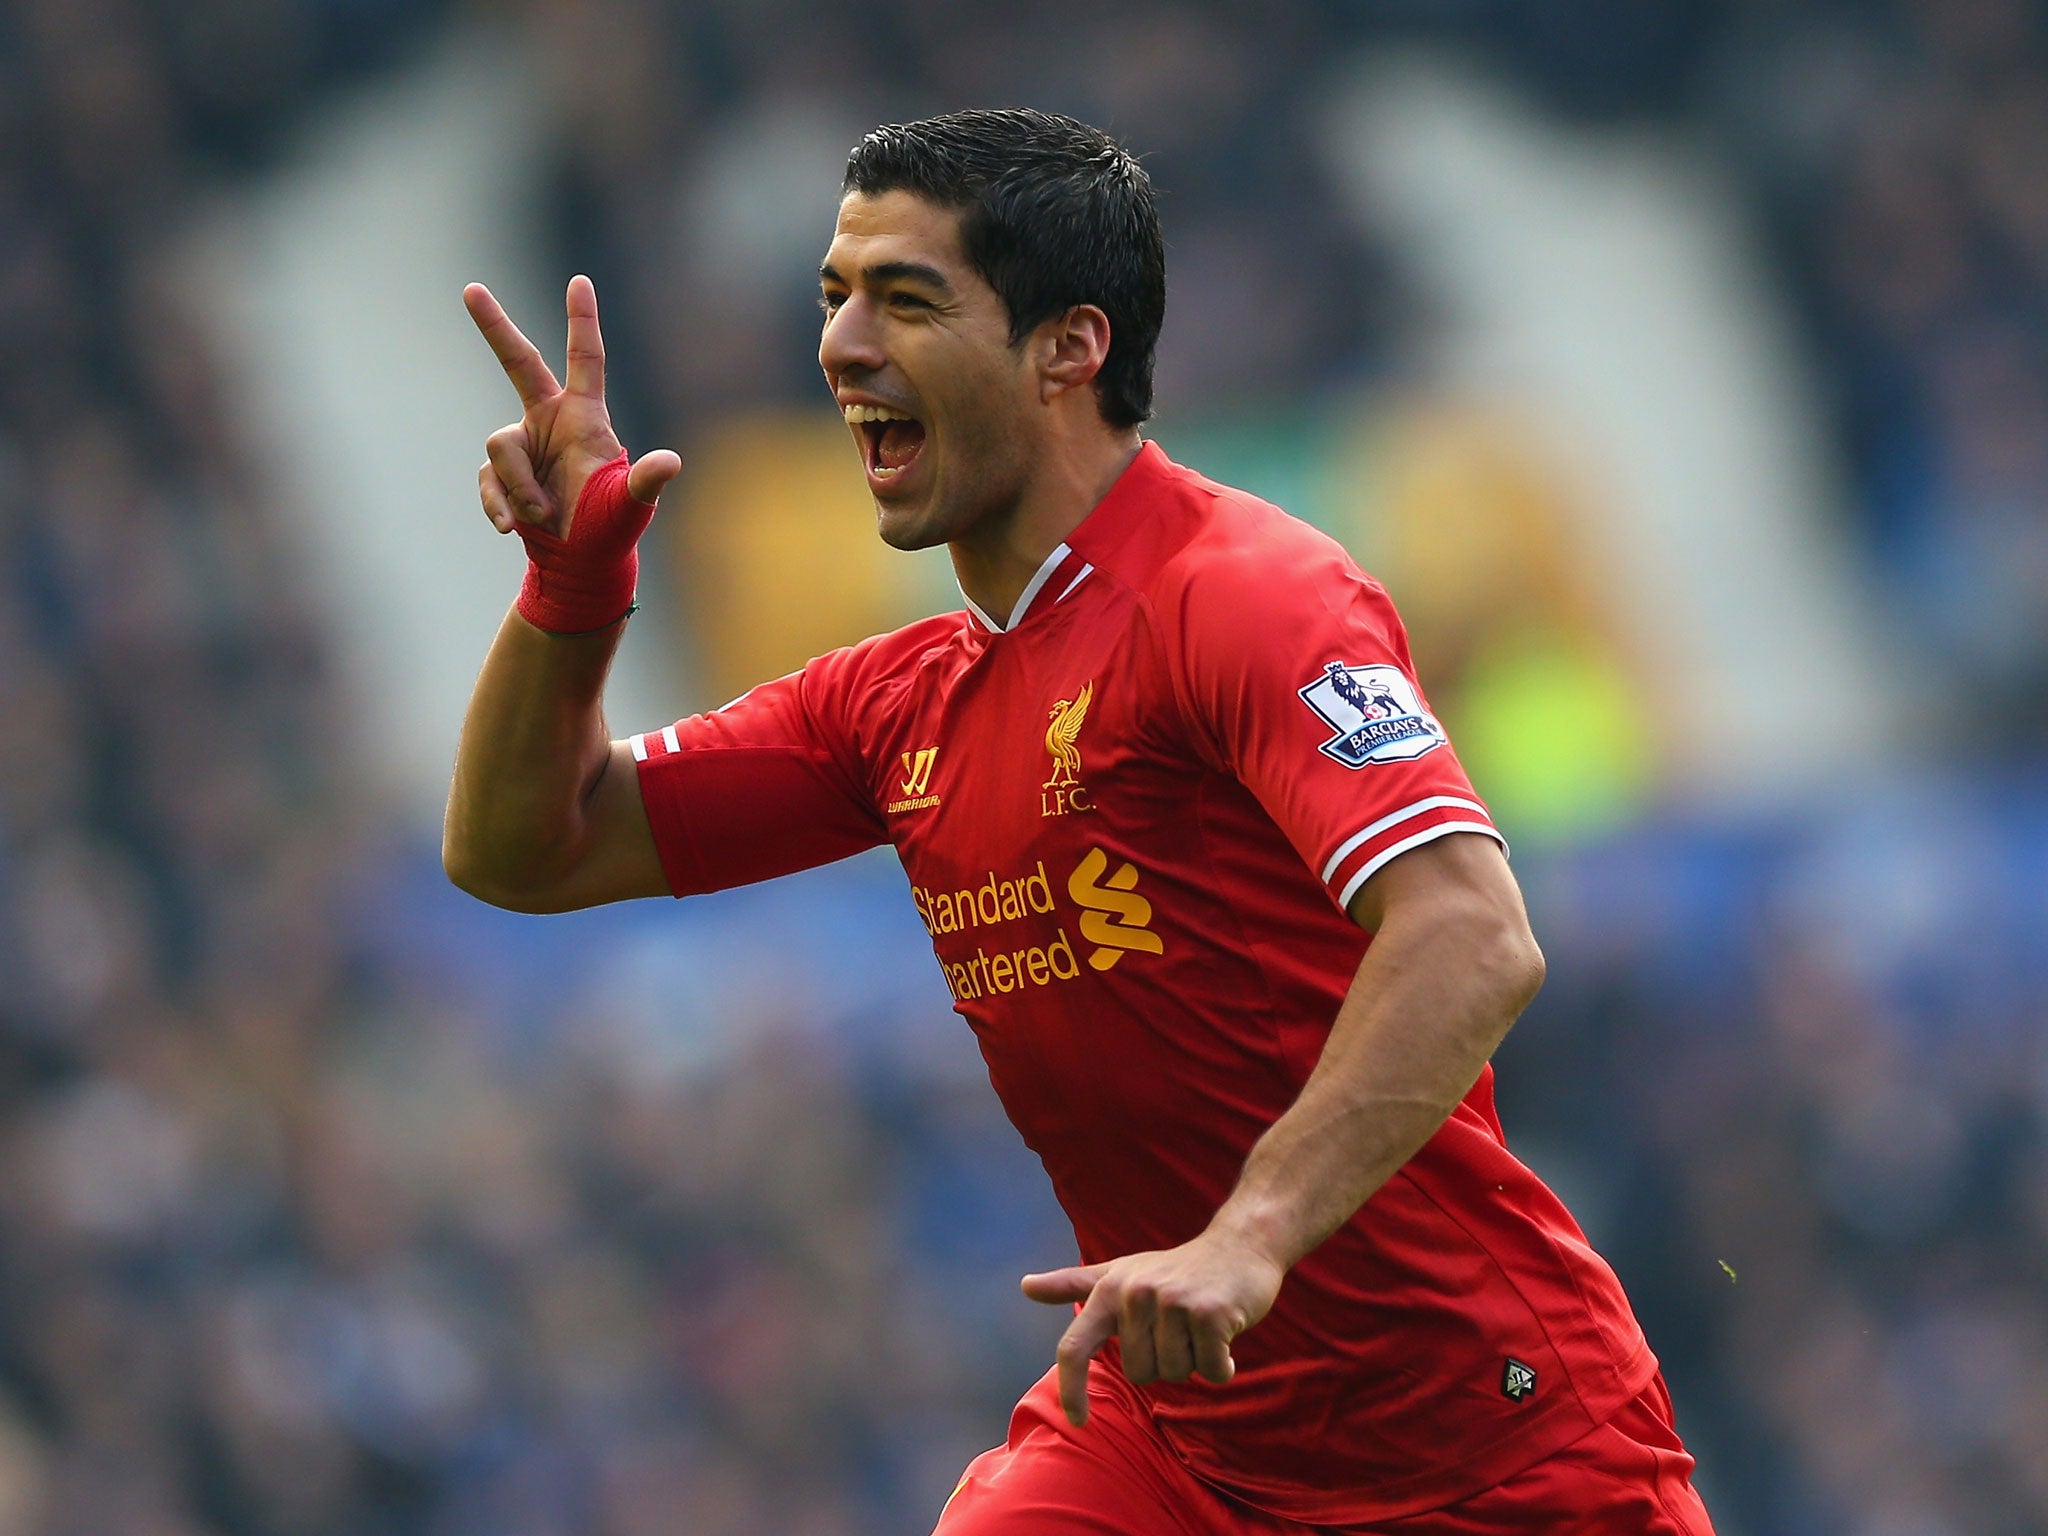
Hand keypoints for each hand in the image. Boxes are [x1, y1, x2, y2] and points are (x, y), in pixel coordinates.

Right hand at [464, 275, 680, 537]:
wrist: (578, 562)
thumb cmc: (612, 528)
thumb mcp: (631, 505)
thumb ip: (646, 481)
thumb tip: (672, 462)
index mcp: (585, 417)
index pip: (585, 360)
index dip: (582, 321)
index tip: (579, 281)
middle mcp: (549, 421)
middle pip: (518, 363)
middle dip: (494, 326)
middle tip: (471, 289)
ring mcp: (523, 445)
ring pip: (500, 446)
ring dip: (520, 486)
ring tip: (544, 514)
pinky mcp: (500, 474)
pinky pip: (488, 480)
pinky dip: (499, 503)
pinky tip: (512, 526)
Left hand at [1021, 1229, 1283, 1426]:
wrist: (1239, 1247)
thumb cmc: (1175, 1268)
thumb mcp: (1121, 1272)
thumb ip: (1073, 1284)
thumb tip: (1025, 1286)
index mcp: (1109, 1289)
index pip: (1075, 1346)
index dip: (1071, 1388)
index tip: (1076, 1420)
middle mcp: (1135, 1294)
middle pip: (1140, 1373)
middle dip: (1165, 1360)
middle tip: (1180, 1326)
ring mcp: (1173, 1302)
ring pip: (1176, 1374)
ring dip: (1195, 1359)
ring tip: (1201, 1325)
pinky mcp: (1210, 1314)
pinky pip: (1210, 1371)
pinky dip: (1223, 1364)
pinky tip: (1226, 1333)